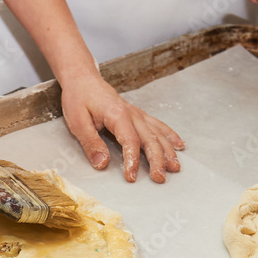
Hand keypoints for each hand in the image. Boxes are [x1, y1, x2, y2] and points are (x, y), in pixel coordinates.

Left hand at [60, 73, 184, 182]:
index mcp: (117, 115)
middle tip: (160, 179)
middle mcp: (132, 114)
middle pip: (150, 139)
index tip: (131, 177)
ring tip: (175, 167)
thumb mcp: (77, 121)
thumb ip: (91, 143)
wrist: (83, 79)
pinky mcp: (138, 114)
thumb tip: (102, 164)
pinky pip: (158, 125)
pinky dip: (170, 135)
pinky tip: (179, 145)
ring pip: (158, 133)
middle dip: (158, 160)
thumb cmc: (78, 98)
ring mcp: (137, 114)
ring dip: (168, 151)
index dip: (132, 161)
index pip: (130, 141)